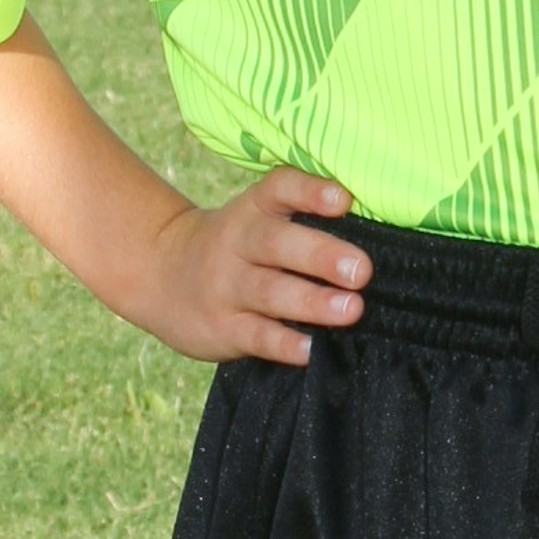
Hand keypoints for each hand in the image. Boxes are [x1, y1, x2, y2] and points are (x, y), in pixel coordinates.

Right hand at [135, 170, 369, 365]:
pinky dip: (284, 343)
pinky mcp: (222, 327)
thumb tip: (378, 235)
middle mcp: (238, 242)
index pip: (280, 188)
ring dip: (312, 301)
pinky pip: (256, 335)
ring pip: (269, 291)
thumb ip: (302, 219)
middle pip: (276, 243)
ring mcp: (227, 286)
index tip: (344, 199)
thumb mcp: (256, 218)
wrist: (159, 273)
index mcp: (253, 209)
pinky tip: (312, 349)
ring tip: (351, 309)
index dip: (310, 191)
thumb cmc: (236, 245)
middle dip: (321, 255)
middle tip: (362, 270)